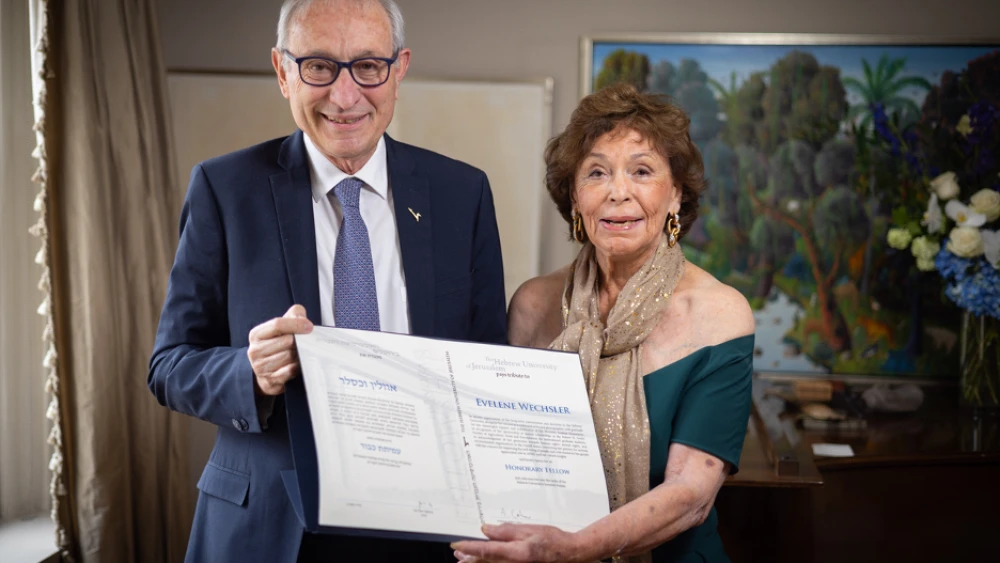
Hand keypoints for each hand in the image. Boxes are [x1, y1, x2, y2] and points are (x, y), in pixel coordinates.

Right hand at [247, 305, 312, 395]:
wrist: (265, 371)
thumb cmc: (276, 345)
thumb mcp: (281, 327)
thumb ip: (293, 315)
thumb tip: (303, 318)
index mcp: (256, 334)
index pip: (277, 324)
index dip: (296, 324)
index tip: (309, 326)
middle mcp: (255, 351)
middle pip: (286, 341)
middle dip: (300, 341)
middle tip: (306, 342)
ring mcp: (260, 367)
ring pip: (289, 356)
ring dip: (299, 354)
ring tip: (302, 353)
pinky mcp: (269, 381)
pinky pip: (289, 371)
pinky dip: (297, 367)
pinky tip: (298, 364)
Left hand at [451, 523, 583, 562]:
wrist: (571, 554)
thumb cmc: (553, 540)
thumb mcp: (529, 530)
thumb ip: (506, 531)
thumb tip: (485, 529)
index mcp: (516, 553)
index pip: (486, 551)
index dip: (469, 548)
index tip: (456, 545)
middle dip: (469, 559)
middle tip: (457, 554)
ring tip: (464, 560)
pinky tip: (485, 561)